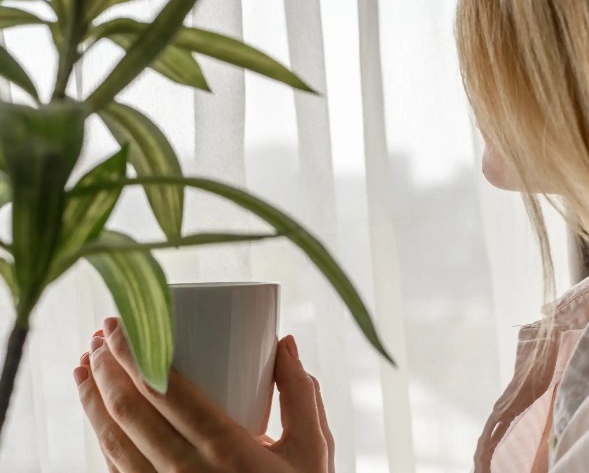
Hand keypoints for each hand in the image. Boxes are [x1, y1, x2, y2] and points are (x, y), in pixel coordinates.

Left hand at [74, 318, 333, 472]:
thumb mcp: (311, 449)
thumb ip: (300, 394)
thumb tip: (286, 343)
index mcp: (227, 448)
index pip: (164, 388)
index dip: (132, 351)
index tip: (120, 324)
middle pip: (130, 410)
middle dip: (107, 366)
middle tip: (101, 334)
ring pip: (112, 442)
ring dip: (92, 400)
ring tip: (85, 367)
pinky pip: (117, 472)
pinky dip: (99, 439)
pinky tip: (97, 418)